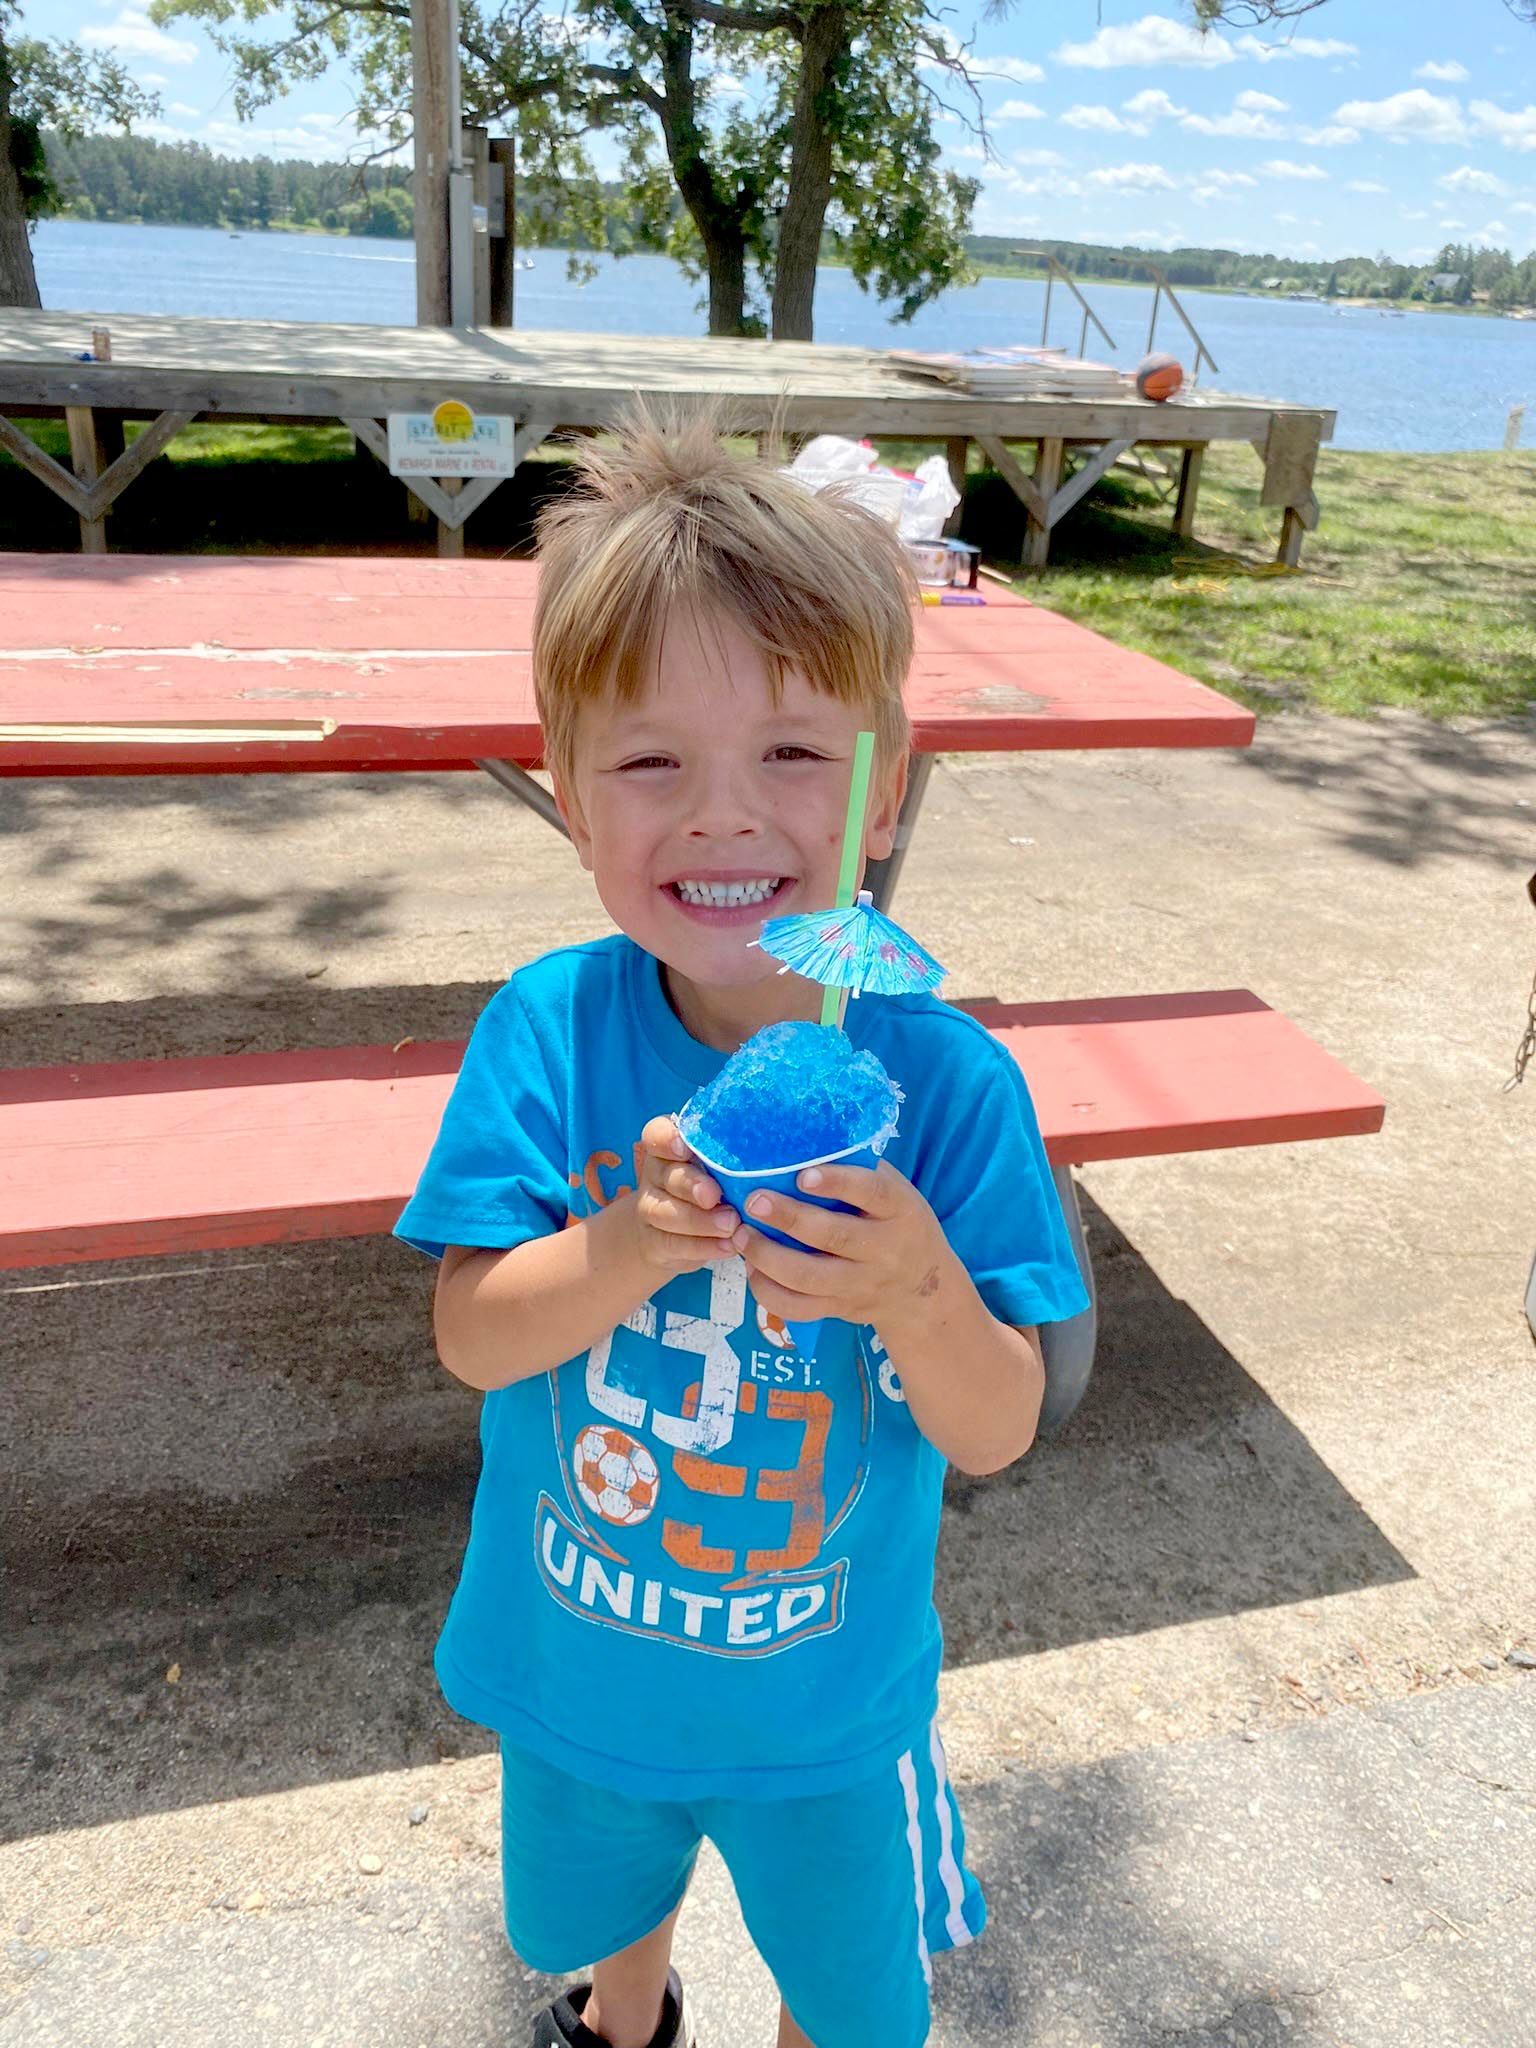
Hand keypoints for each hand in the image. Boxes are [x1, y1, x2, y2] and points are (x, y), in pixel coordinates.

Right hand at [631, 1116, 742, 1275]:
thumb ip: (740, 1158)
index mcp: (670, 1147)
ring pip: (665, 1212)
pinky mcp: (655, 1242)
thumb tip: (785, 1154)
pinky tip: (728, 1246)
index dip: (666, 1139)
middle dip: (691, 1184)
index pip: (657, 1133)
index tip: (683, 1148)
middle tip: (714, 1195)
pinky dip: (703, 1247)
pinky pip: (674, 1244)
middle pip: (667, 1174)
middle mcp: (656, 1174)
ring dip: (700, 1220)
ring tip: (731, 1225)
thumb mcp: (723, 1168)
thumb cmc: (711, 1189)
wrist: (671, 1237)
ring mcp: (651, 1208)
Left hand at [734, 1160, 953, 1332]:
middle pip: (833, 1236)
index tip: (803, 1174)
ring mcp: (861, 1284)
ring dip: (768, 1257)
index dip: (837, 1182)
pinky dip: (769, 1292)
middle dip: (788, 1218)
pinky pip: (800, 1308)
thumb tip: (802, 1139)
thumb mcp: (896, 1193)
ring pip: (809, 1278)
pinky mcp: (841, 1309)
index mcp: (899, 1210)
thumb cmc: (899, 1225)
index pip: (871, 1192)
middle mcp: (883, 1250)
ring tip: (741, 1234)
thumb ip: (859, 1171)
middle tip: (754, 1201)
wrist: (925, 1292)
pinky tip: (752, 1269)